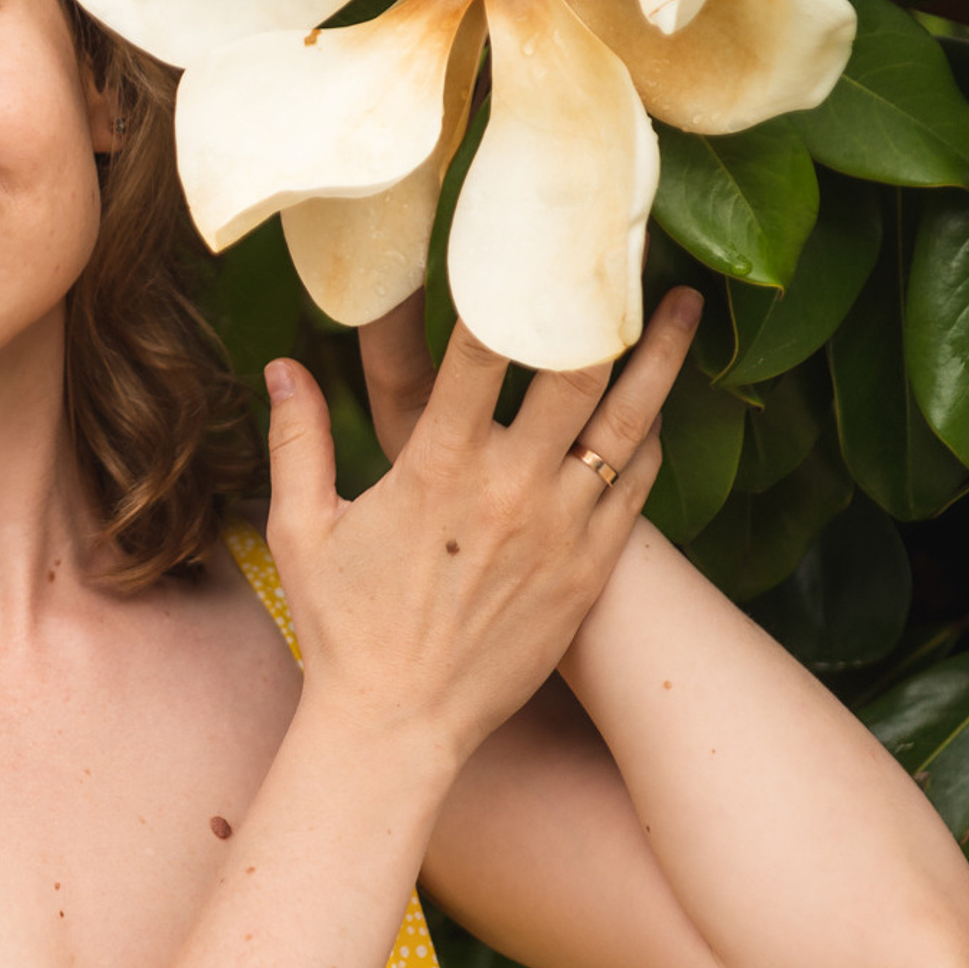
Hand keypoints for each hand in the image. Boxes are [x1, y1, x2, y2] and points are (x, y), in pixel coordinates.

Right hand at [261, 288, 700, 767]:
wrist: (400, 728)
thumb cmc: (343, 627)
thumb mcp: (302, 529)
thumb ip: (297, 440)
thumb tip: (283, 365)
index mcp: (437, 469)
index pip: (483, 354)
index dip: (512, 290)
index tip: (531, 240)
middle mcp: (510, 491)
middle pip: (578, 373)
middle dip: (604, 306)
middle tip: (623, 253)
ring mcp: (561, 531)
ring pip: (627, 424)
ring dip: (659, 359)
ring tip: (685, 308)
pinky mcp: (590, 572)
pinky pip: (635, 487)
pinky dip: (646, 440)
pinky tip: (653, 409)